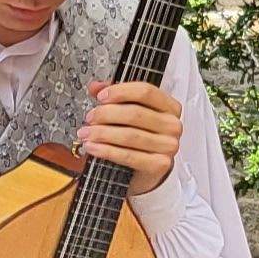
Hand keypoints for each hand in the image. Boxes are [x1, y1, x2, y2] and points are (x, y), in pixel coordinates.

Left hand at [78, 80, 186, 195]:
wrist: (146, 171)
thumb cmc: (140, 138)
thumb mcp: (130, 113)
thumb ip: (115, 96)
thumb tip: (95, 87)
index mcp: (169, 106)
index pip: (146, 92)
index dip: (120, 91)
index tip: (100, 97)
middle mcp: (172, 125)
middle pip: (135, 113)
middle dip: (106, 114)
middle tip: (90, 118)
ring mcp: (168, 146)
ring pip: (130, 135)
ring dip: (102, 133)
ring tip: (86, 133)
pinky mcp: (159, 165)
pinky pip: (128, 156)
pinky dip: (106, 151)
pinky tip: (93, 147)